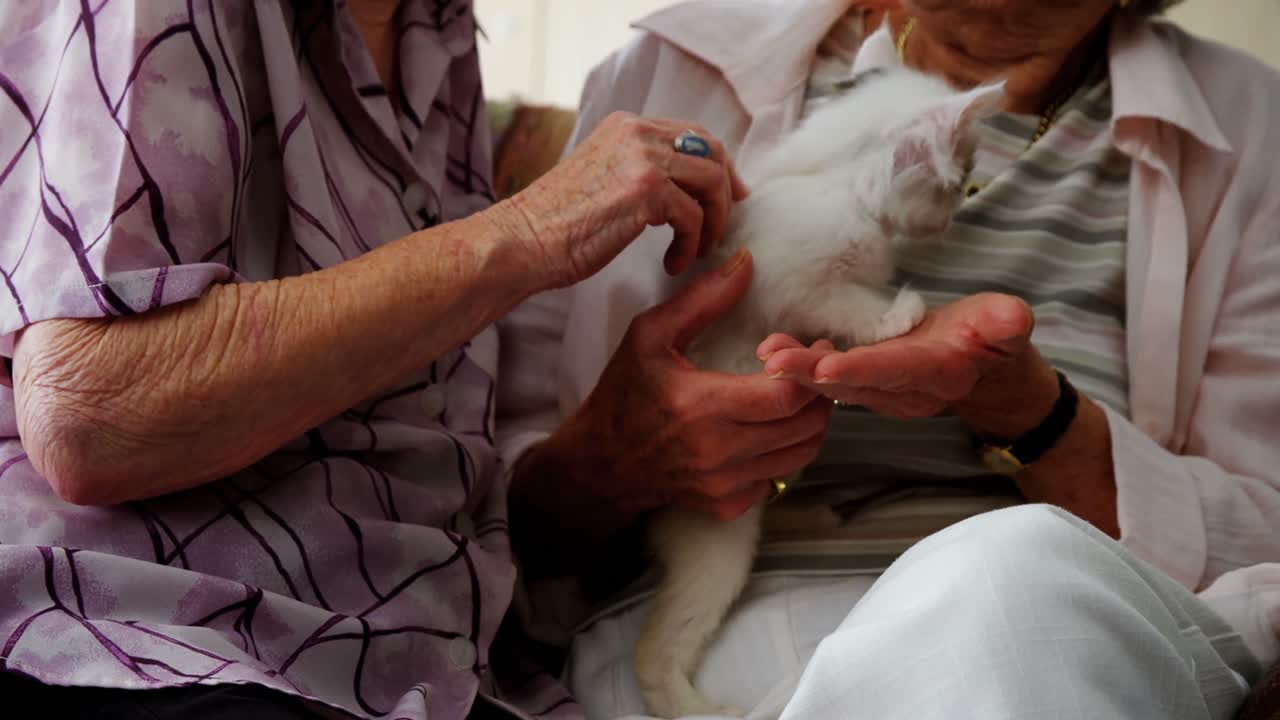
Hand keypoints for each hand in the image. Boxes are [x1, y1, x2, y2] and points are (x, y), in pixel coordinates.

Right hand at [490, 112, 748, 288]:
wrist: (521, 241)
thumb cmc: (555, 222)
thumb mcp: (602, 175)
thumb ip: (638, 168)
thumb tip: (684, 186)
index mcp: (626, 125)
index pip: (693, 133)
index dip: (718, 165)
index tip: (728, 195)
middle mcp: (637, 132)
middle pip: (711, 151)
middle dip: (726, 190)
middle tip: (723, 225)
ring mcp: (643, 158)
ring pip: (711, 182)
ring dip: (712, 222)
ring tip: (696, 250)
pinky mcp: (646, 190)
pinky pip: (694, 217)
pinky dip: (691, 245)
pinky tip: (672, 263)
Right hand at [517, 251, 830, 524]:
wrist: (599, 464)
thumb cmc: (623, 395)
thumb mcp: (649, 336)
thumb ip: (701, 300)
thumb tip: (744, 264)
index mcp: (703, 406)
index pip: (787, 395)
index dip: (808, 369)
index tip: (805, 347)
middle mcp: (719, 451)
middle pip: (806, 425)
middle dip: (819, 392)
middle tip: (811, 368)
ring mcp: (725, 483)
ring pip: (801, 454)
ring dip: (810, 422)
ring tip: (797, 395)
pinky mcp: (726, 503)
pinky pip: (778, 477)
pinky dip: (784, 452)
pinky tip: (769, 429)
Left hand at [757, 293, 1058, 439]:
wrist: (985, 369)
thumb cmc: (993, 338)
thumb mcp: (1008, 327)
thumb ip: (1006, 324)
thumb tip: (1013, 318)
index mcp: (936, 373)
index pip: (895, 371)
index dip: (862, 369)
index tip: (827, 367)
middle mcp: (903, 391)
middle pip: (853, 384)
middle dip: (812, 374)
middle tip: (774, 361)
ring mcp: (882, 392)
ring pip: (835, 385)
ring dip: (799, 371)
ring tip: (768, 352)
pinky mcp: (866, 385)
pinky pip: (830, 380)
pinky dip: (802, 367)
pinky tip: (776, 350)